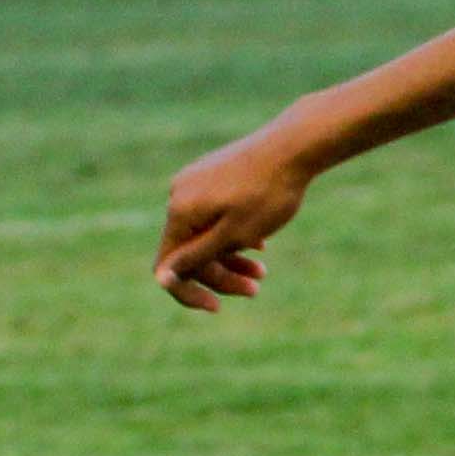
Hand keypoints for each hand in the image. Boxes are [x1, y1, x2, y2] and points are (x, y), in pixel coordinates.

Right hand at [154, 127, 315, 310]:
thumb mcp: (233, 236)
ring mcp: (195, 183)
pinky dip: (234, 233)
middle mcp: (179, 195)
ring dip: (231, 257)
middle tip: (256, 287)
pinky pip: (215, 215)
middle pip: (189, 249)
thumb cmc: (267, 195)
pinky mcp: (212, 175)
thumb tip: (161, 278)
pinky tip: (260, 245)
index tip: (216, 307)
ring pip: (205, 232)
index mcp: (179, 212)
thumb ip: (196, 257)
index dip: (188, 291)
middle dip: (220, 274)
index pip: (168, 264)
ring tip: (262, 271)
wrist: (293, 148)